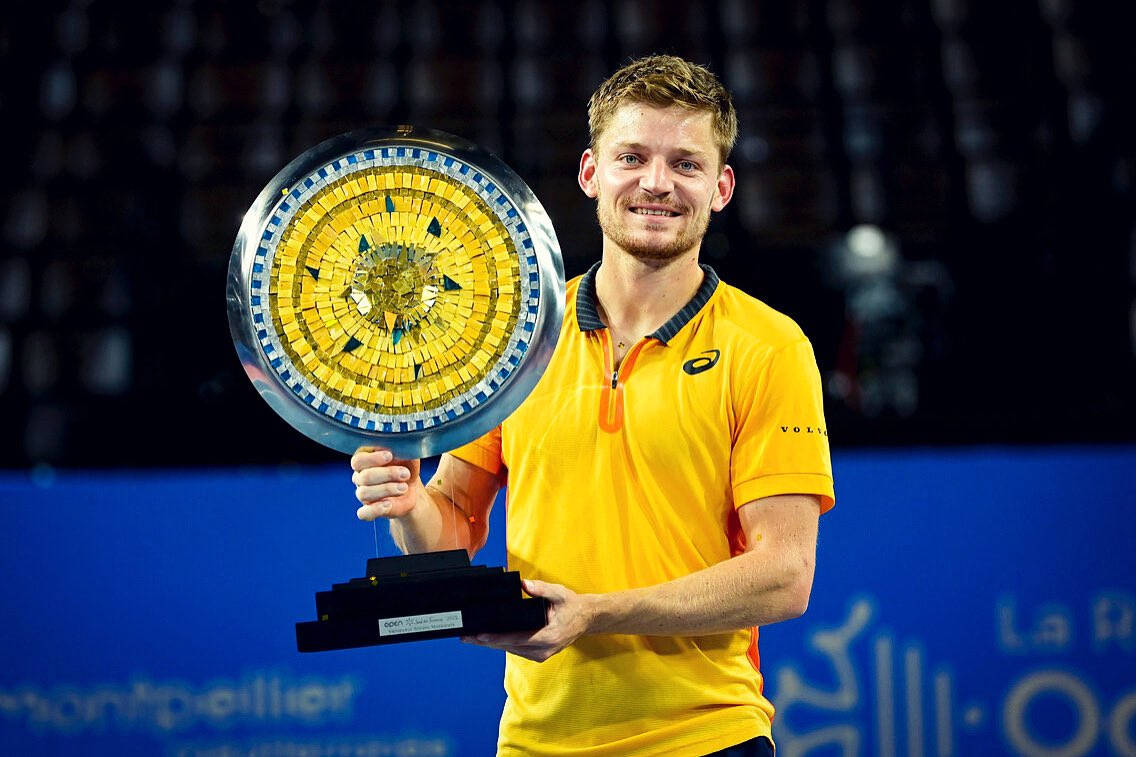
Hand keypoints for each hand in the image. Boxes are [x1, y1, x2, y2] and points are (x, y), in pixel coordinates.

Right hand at [350, 447, 421, 520]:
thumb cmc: (406, 465)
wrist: (412, 486)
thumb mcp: (407, 453)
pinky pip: (363, 513)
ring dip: (387, 489)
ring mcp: (363, 494)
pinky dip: (375, 509)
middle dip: (387, 474)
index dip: (372, 458)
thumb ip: (401, 445)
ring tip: (404, 487)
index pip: (358, 460)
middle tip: (405, 473)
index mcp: (365, 461)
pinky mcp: (369, 510)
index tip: (390, 455)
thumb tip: (404, 436)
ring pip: (364, 493)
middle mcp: (360, 477)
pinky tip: (389, 505)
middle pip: (364, 477)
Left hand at [462, 579, 594, 661]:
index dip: (497, 638)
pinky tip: (488, 639)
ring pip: (511, 650)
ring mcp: (541, 655)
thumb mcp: (559, 593)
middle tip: (467, 637)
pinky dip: (502, 644)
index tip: (481, 635)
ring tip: (472, 638)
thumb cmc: (572, 606)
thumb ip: (541, 589)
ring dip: (492, 644)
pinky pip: (516, 650)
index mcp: (549, 637)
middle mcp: (544, 650)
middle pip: (509, 647)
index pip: (517, 639)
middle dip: (487, 642)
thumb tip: (524, 584)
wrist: (586, 619)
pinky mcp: (538, 654)